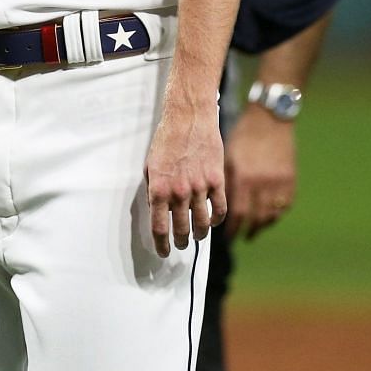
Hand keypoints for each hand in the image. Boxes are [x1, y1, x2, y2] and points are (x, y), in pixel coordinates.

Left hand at [144, 97, 225, 257]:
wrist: (188, 118)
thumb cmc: (166, 139)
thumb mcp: (150, 165)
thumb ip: (153, 189)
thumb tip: (157, 209)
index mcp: (158, 189)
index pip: (159, 227)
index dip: (161, 244)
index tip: (163, 252)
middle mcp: (178, 192)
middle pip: (181, 229)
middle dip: (180, 241)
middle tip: (180, 244)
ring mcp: (199, 187)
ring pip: (202, 222)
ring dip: (199, 234)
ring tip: (198, 236)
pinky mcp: (216, 179)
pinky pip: (220, 207)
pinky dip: (217, 219)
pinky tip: (214, 222)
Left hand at [224, 103, 295, 239]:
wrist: (269, 117)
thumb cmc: (244, 135)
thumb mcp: (228, 156)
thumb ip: (224, 181)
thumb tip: (214, 204)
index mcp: (244, 178)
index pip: (237, 213)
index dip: (232, 229)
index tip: (227, 237)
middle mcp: (263, 183)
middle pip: (255, 219)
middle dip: (247, 231)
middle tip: (240, 236)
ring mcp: (279, 182)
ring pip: (272, 214)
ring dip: (262, 226)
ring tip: (253, 230)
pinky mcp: (291, 178)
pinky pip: (285, 204)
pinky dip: (276, 214)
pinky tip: (269, 216)